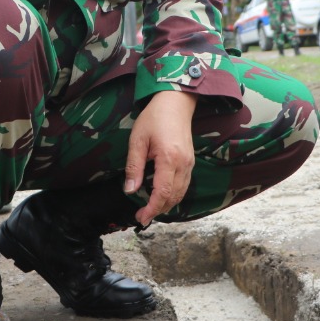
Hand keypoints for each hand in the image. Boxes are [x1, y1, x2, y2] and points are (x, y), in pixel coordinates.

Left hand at [123, 90, 197, 226]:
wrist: (176, 103)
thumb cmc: (154, 118)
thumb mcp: (138, 140)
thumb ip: (134, 166)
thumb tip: (129, 190)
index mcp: (169, 158)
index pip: (162, 192)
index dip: (151, 208)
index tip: (140, 217)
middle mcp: (183, 164)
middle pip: (173, 197)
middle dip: (157, 210)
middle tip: (141, 217)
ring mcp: (189, 164)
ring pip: (180, 194)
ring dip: (166, 205)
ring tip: (150, 210)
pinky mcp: (190, 162)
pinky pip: (184, 186)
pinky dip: (173, 196)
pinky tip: (162, 197)